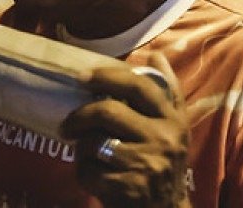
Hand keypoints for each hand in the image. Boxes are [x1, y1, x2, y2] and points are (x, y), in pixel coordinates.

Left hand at [61, 52, 189, 207]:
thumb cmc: (165, 162)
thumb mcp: (175, 125)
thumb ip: (167, 90)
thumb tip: (155, 54)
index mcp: (172, 118)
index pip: (139, 86)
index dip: (108, 77)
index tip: (82, 77)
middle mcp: (163, 138)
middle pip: (110, 112)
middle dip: (81, 115)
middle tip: (67, 123)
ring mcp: (147, 164)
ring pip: (95, 143)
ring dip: (81, 147)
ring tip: (82, 151)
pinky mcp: (130, 188)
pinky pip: (90, 172)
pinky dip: (82, 172)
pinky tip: (90, 173)